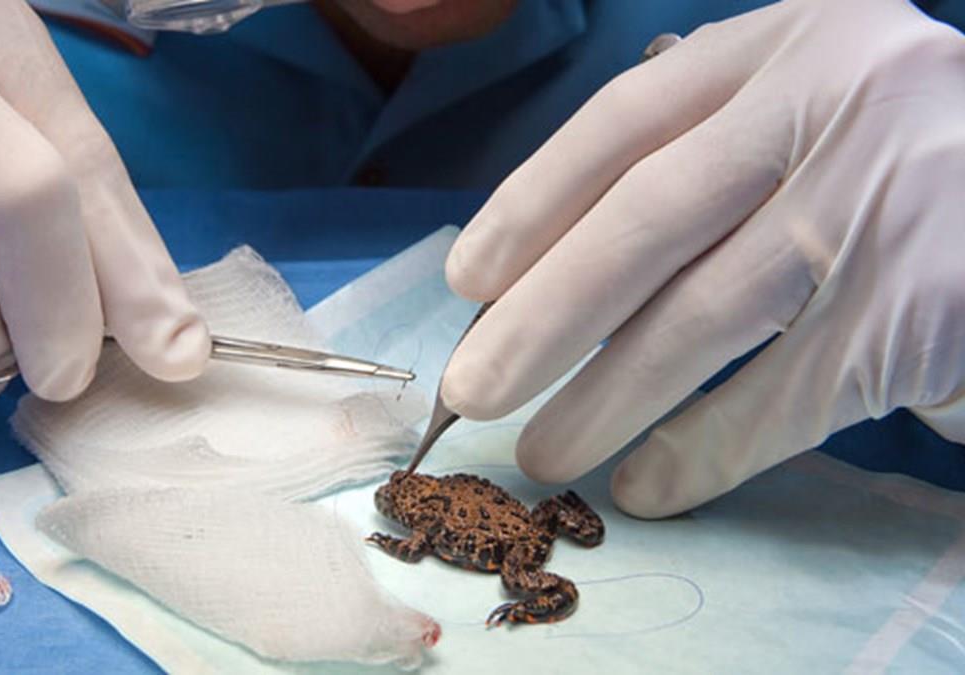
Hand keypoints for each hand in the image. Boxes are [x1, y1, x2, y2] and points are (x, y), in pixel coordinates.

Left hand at [441, 0, 964, 516]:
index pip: (625, 119)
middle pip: (645, 221)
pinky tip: (648, 485)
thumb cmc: (914, 171)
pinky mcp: (922, 308)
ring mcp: (885, 202)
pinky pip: (780, 399)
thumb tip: (554, 272)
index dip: (531, 203)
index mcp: (790, 43)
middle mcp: (839, 100)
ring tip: (543, 455)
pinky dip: (702, 452)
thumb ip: (710, 159)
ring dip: (604, 401)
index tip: (468, 278)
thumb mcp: (813, 117)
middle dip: (542, 318)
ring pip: (703, 317)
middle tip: (472, 391)